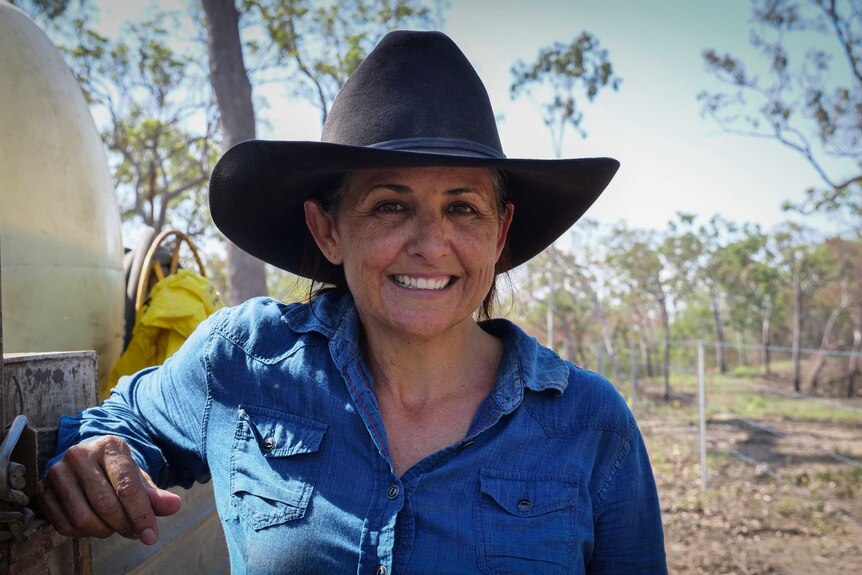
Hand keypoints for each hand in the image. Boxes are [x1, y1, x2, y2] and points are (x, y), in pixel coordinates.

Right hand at [38, 435, 182, 544]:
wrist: (87, 459)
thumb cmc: (116, 471)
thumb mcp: (138, 477)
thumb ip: (155, 495)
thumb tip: (174, 506)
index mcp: (109, 446)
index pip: (127, 487)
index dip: (141, 516)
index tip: (151, 536)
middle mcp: (80, 454)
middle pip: (106, 505)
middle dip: (124, 525)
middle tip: (134, 532)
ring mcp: (58, 471)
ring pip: (83, 518)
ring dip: (104, 530)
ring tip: (115, 526)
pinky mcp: (42, 490)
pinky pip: (65, 525)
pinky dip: (84, 534)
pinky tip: (95, 525)